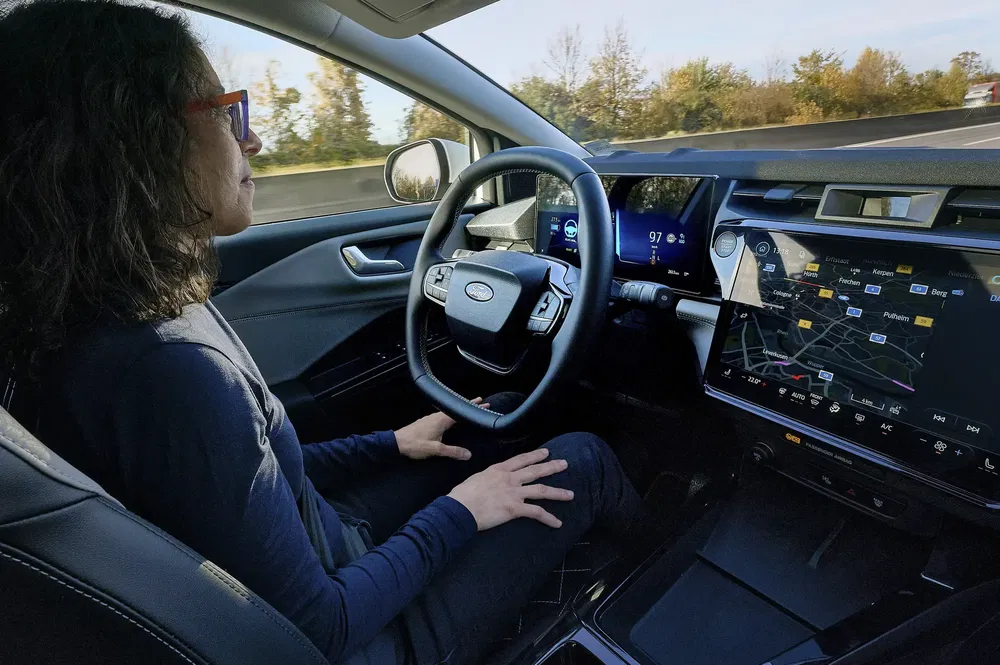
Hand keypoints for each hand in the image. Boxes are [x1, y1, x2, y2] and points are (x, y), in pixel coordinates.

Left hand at [394, 398, 488, 460]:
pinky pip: (443, 416)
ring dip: (459, 411)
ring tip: (467, 412)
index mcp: (441, 420)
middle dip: (468, 406)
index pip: (460, 411)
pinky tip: (451, 421)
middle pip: (456, 409)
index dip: (473, 407)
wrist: (396, 442)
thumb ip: (452, 451)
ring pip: (449, 412)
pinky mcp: (426, 422)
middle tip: (480, 404)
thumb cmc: (415, 444)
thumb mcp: (435, 450)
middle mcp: (437, 416)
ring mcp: (431, 418)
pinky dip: (451, 415)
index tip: (484, 403)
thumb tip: (469, 454)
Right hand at [448, 448, 573, 530]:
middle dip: (552, 467)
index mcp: (499, 470)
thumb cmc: (463, 496)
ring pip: (541, 490)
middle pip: (535, 471)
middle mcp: (509, 479)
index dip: (535, 456)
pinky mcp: (515, 509)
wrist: (460, 508)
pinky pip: (536, 513)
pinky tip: (558, 523)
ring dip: (558, 493)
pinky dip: (549, 518)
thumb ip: (488, 479)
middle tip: (565, 464)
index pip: (521, 460)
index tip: (546, 452)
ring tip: (570, 494)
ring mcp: (514, 493)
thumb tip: (489, 482)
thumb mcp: (477, 479)